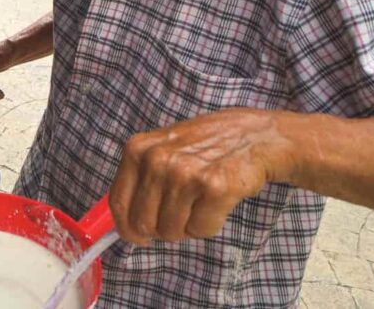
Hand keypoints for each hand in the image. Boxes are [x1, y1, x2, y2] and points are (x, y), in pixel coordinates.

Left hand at [109, 108, 298, 244]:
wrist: (256, 136)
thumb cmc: (207, 145)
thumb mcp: (163, 148)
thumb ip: (141, 178)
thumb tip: (125, 222)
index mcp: (137, 149)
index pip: (118, 203)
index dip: (127, 227)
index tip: (137, 236)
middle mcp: (157, 160)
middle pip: (144, 223)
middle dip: (162, 228)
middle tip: (181, 213)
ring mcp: (185, 173)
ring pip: (172, 231)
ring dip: (188, 226)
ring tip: (201, 200)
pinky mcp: (214, 188)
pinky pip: (200, 230)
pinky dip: (209, 225)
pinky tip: (218, 201)